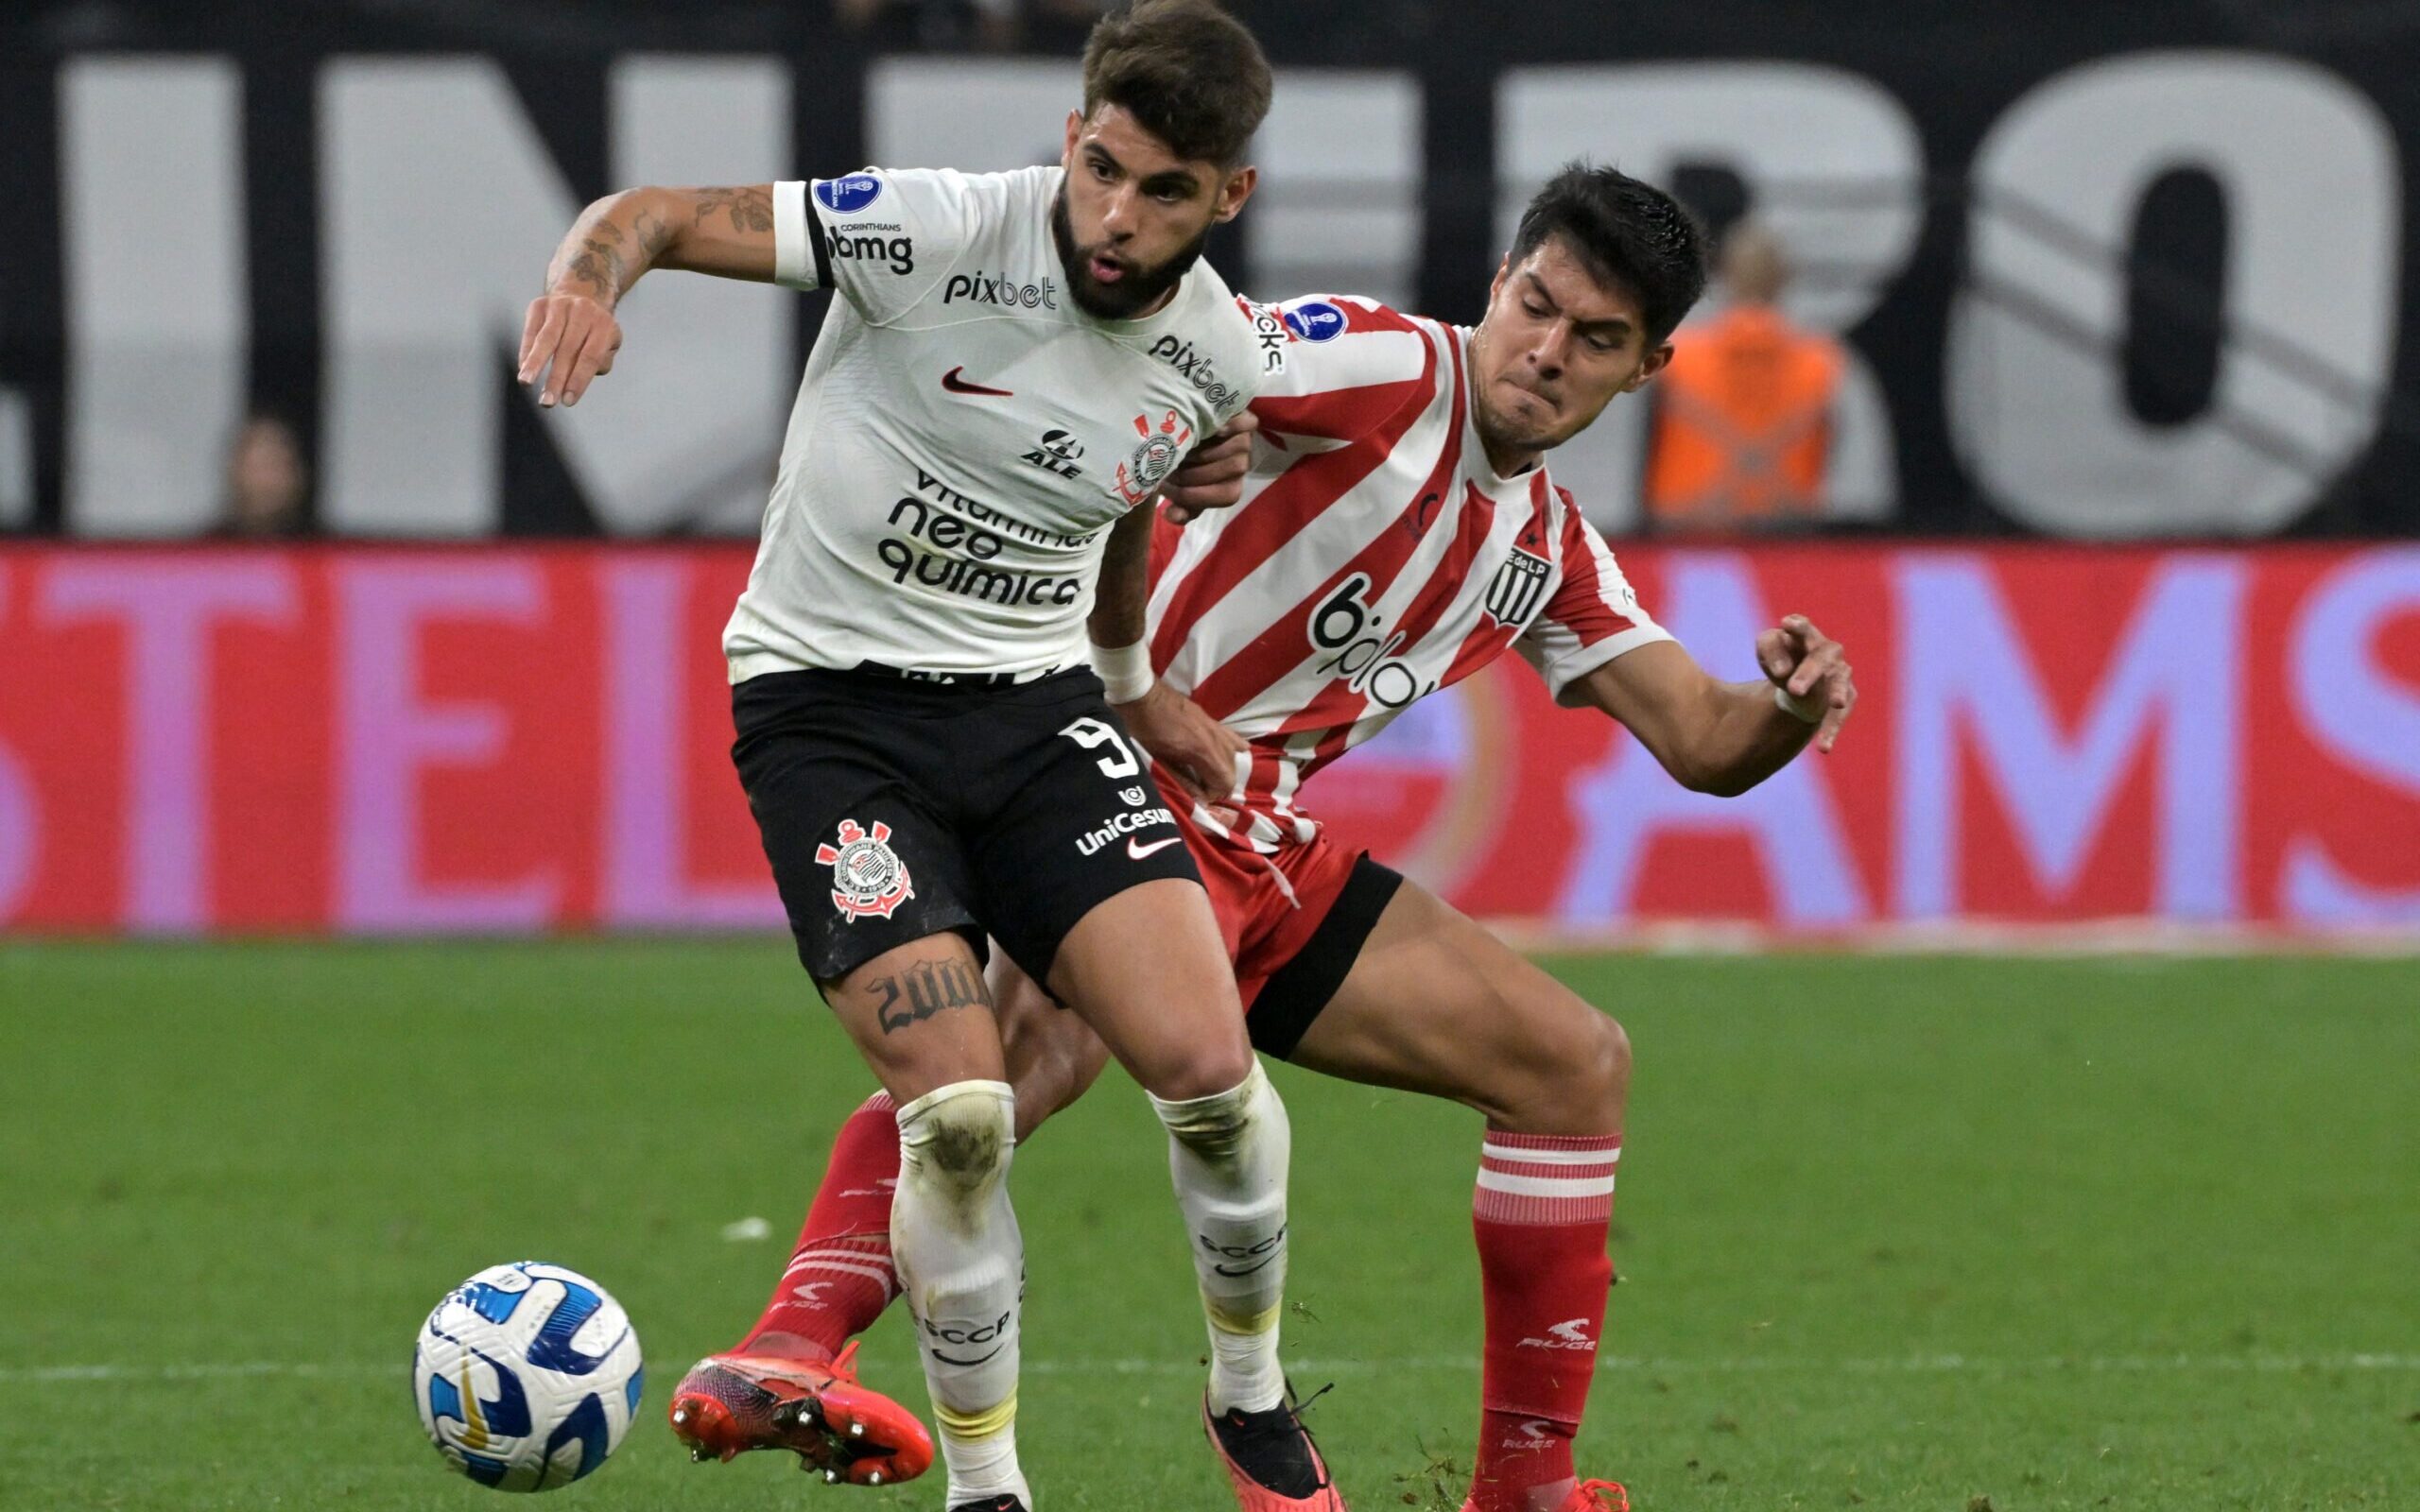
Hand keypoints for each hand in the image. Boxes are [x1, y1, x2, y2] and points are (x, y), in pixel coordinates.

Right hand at [517, 290, 622, 407]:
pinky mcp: (540, 304)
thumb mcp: (608, 345)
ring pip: (546, 338)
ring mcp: (560, 305)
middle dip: (556, 378)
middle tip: (547, 402)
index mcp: (604, 325)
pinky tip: (523, 369)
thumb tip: (578, 379)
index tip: (568, 401)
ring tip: (526, 382)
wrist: (581, 295)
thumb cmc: (595, 331)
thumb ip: (599, 362)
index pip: (591, 357)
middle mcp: (583, 311)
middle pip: (567, 349)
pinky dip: (526, 351)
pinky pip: (531, 331)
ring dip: (535, 363)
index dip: (578, 380)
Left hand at [1114, 681, 1246, 804]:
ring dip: (1224, 768)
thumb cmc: (1142, 729)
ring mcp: (1215, 726)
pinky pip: (1231, 737)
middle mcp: (1215, 738)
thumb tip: (1201, 799)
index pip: (1225, 781)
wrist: (1139, 694)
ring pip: (1233, 754)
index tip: (1198, 797)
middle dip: (1219, 784)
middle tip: (1201, 789)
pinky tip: (1222, 754)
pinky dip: (1230, 749)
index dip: (1213, 795)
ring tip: (1208, 774)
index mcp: (1202, 751)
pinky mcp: (1210, 718)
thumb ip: (1182, 781)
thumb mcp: (1158, 760)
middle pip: (1232, 770)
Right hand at [1161, 409, 1258, 523]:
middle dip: (1199, 472)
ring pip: (1241, 447)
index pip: (1228, 496)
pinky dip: (1235, 426)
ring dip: (1212, 450)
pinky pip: (1248, 423)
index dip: (1198, 496)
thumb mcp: (1180, 485)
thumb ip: (1180, 503)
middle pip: (1234, 469)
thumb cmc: (1184, 464)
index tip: (1167, 490)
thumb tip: (1172, 515)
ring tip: (1184, 448)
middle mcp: (1241, 463)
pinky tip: (1214, 429)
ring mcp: (1245, 439)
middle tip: (1172, 468)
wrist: (1187, 430)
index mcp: (1231, 485)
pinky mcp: (1245, 418)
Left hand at [1755, 613, 1856, 751]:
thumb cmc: (1782, 658)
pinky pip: (1840, 713)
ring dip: (1836, 693)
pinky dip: (1831, 729)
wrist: (1798, 680)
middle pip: (1821, 658)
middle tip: (1794, 689)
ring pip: (1840, 683)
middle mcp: (1827, 652)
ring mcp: (1840, 674)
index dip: (1797, 626)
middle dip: (1809, 673)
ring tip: (1835, 703)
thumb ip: (1770, 650)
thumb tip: (1784, 671)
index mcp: (1805, 636)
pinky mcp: (1847, 696)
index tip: (1787, 624)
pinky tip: (1823, 747)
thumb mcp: (1767, 651)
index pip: (1802, 628)